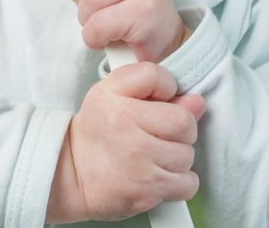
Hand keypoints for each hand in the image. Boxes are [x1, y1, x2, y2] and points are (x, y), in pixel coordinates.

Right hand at [48, 63, 204, 222]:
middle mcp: (126, 127)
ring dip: (177, 157)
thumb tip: (197, 102)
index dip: (167, 89)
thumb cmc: (96, 131)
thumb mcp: (111, 92)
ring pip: (187, 154)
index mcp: (115, 97)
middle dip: (179, 129)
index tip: (158, 102)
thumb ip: (152, 85)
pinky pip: (187, 183)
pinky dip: (180, 182)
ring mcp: (138, 161)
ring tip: (155, 156)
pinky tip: (160, 175)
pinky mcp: (147, 190)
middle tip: (158, 134)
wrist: (71, 174)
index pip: (160, 79)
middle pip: (184, 122)